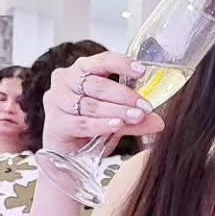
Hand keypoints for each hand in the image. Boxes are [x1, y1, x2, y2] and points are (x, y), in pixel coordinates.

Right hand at [39, 52, 166, 156]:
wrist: (67, 155)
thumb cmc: (89, 127)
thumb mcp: (115, 118)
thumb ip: (134, 118)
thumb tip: (159, 122)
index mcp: (80, 70)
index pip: (101, 60)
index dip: (122, 64)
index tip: (142, 71)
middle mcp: (65, 80)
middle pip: (97, 84)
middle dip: (124, 95)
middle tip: (145, 106)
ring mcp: (56, 101)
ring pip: (91, 104)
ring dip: (116, 111)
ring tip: (136, 117)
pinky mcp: (55, 122)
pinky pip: (82, 122)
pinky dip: (101, 124)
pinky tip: (117, 125)